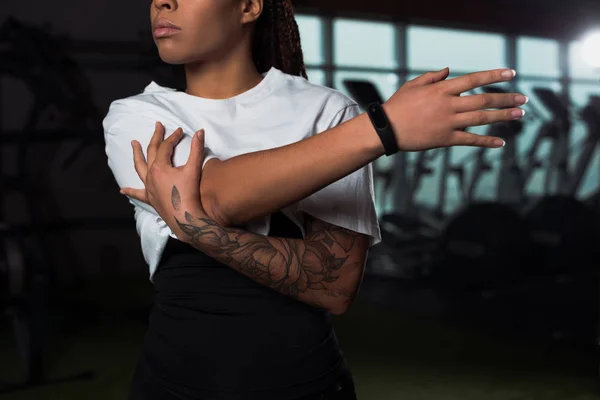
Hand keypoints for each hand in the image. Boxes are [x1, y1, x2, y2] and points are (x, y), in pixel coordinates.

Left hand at [120, 122, 207, 224]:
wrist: (185, 218)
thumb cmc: (190, 194)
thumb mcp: (194, 169)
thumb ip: (197, 149)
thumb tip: (199, 131)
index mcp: (159, 167)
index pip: (166, 146)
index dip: (173, 137)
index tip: (180, 130)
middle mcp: (150, 175)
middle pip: (151, 151)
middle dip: (155, 137)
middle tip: (158, 126)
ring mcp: (148, 187)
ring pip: (139, 167)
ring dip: (136, 154)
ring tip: (133, 144)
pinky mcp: (150, 199)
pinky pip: (137, 193)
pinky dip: (130, 191)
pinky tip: (122, 190)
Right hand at [383, 67, 525, 150]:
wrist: (386, 129)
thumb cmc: (397, 106)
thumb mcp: (413, 85)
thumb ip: (432, 77)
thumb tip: (449, 71)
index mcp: (441, 89)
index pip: (474, 79)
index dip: (494, 76)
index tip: (511, 73)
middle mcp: (448, 104)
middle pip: (483, 99)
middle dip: (505, 98)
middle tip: (522, 99)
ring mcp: (448, 122)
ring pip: (481, 118)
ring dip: (503, 116)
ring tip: (519, 115)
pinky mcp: (445, 139)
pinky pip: (470, 140)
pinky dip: (486, 141)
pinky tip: (500, 142)